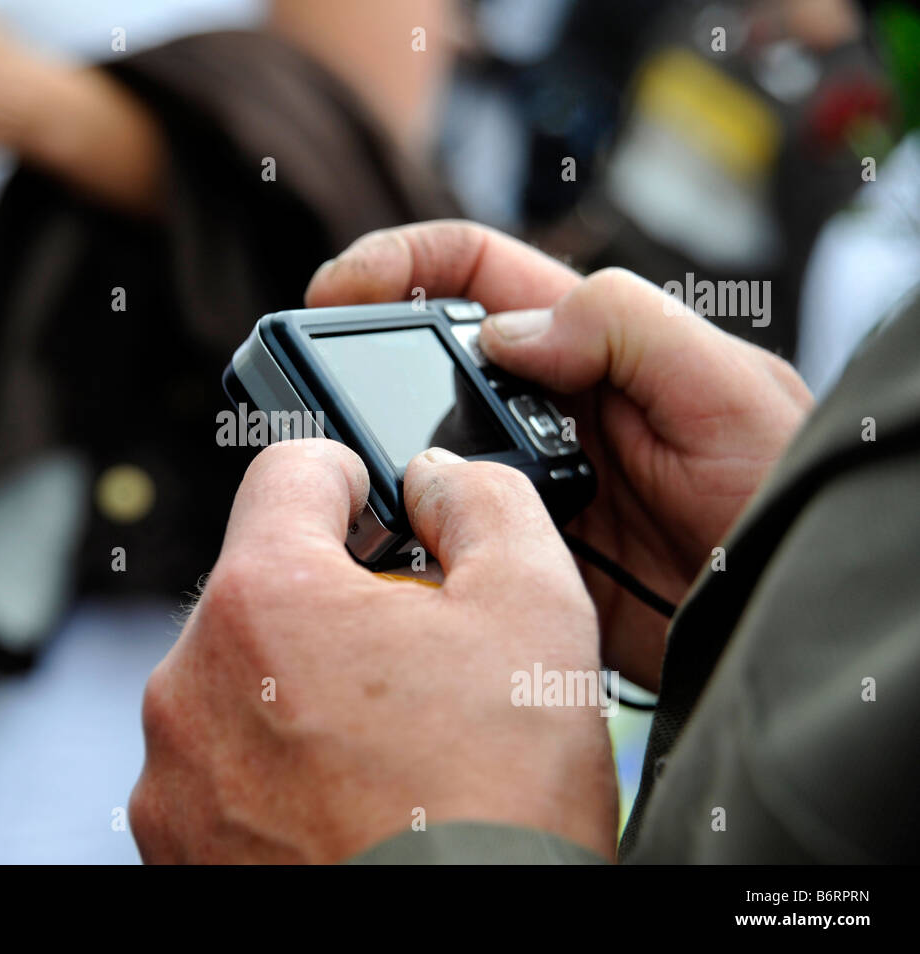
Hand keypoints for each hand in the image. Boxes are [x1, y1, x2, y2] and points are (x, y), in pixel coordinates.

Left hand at [130, 440, 616, 863]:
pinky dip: (273, 768)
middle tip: (410, 664)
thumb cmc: (491, 808)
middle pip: (265, 587)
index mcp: (264, 598)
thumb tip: (443, 481)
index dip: (348, 476)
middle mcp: (190, 678)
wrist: (456, 949)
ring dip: (301, 692)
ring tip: (383, 750)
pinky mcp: (176, 842)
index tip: (376, 509)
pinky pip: (223, 765)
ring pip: (242, 681)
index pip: (287, 471)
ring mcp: (175, 770)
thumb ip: (487, 508)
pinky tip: (342, 800)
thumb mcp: (535, 616)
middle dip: (335, 605)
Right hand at [306, 221, 812, 689]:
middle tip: (312, 388)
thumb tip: (508, 332)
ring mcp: (524, 478)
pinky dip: (404, 528)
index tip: (336, 289)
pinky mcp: (515, 546)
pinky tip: (386, 537)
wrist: (779, 615)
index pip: (475, 273)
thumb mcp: (730, 387)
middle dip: (362, 359)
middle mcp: (544, 404)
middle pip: (426, 358)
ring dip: (376, 452)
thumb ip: (628, 327)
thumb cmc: (782, 491)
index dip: (400, 263)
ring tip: (342, 469)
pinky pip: (440, 526)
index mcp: (590, 341)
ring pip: (421, 445)